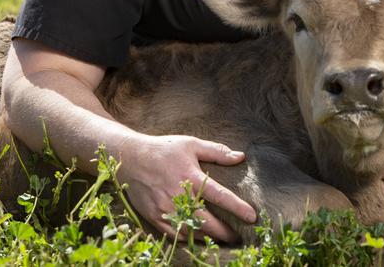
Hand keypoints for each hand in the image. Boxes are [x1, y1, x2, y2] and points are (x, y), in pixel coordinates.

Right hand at [119, 133, 256, 241]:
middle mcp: (179, 196)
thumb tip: (240, 156)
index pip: (220, 196)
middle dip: (225, 233)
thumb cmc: (164, 149)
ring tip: (220, 239)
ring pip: (192, 232)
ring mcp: (166, 210)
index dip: (238, 208)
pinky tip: (198, 237)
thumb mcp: (191, 144)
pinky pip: (175, 235)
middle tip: (237, 236)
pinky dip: (188, 238)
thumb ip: (216, 151)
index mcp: (191, 177)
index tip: (252, 217)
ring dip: (208, 238)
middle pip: (208, 222)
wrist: (131, 158)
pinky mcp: (155, 218)